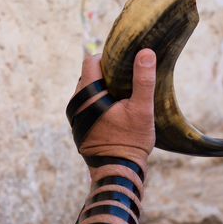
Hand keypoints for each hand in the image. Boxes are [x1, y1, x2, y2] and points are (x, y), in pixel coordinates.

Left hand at [71, 49, 156, 167]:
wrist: (119, 171)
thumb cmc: (131, 140)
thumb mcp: (142, 108)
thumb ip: (144, 80)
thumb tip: (146, 52)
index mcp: (88, 95)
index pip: (91, 62)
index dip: (109, 58)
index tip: (126, 64)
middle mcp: (76, 104)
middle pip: (90, 76)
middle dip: (109, 74)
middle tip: (129, 80)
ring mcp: (76, 116)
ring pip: (89, 91)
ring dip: (105, 89)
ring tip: (125, 95)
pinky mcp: (80, 126)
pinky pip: (89, 105)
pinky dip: (102, 102)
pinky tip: (118, 110)